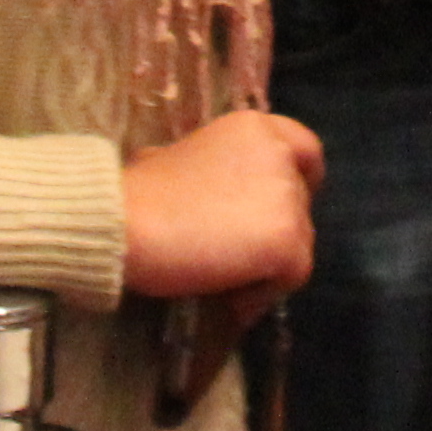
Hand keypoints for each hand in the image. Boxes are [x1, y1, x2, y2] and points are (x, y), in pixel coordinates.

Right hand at [117, 111, 323, 301]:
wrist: (125, 221)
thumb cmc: (137, 191)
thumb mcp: (176, 158)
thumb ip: (207, 167)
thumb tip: (200, 188)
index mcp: (255, 128)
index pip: (305, 150)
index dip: (301, 180)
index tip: (279, 208)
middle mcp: (280, 156)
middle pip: (300, 204)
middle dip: (274, 232)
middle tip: (235, 257)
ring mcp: (288, 198)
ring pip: (299, 244)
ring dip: (267, 267)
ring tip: (224, 284)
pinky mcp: (287, 240)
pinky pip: (288, 278)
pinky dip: (261, 295)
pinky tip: (228, 302)